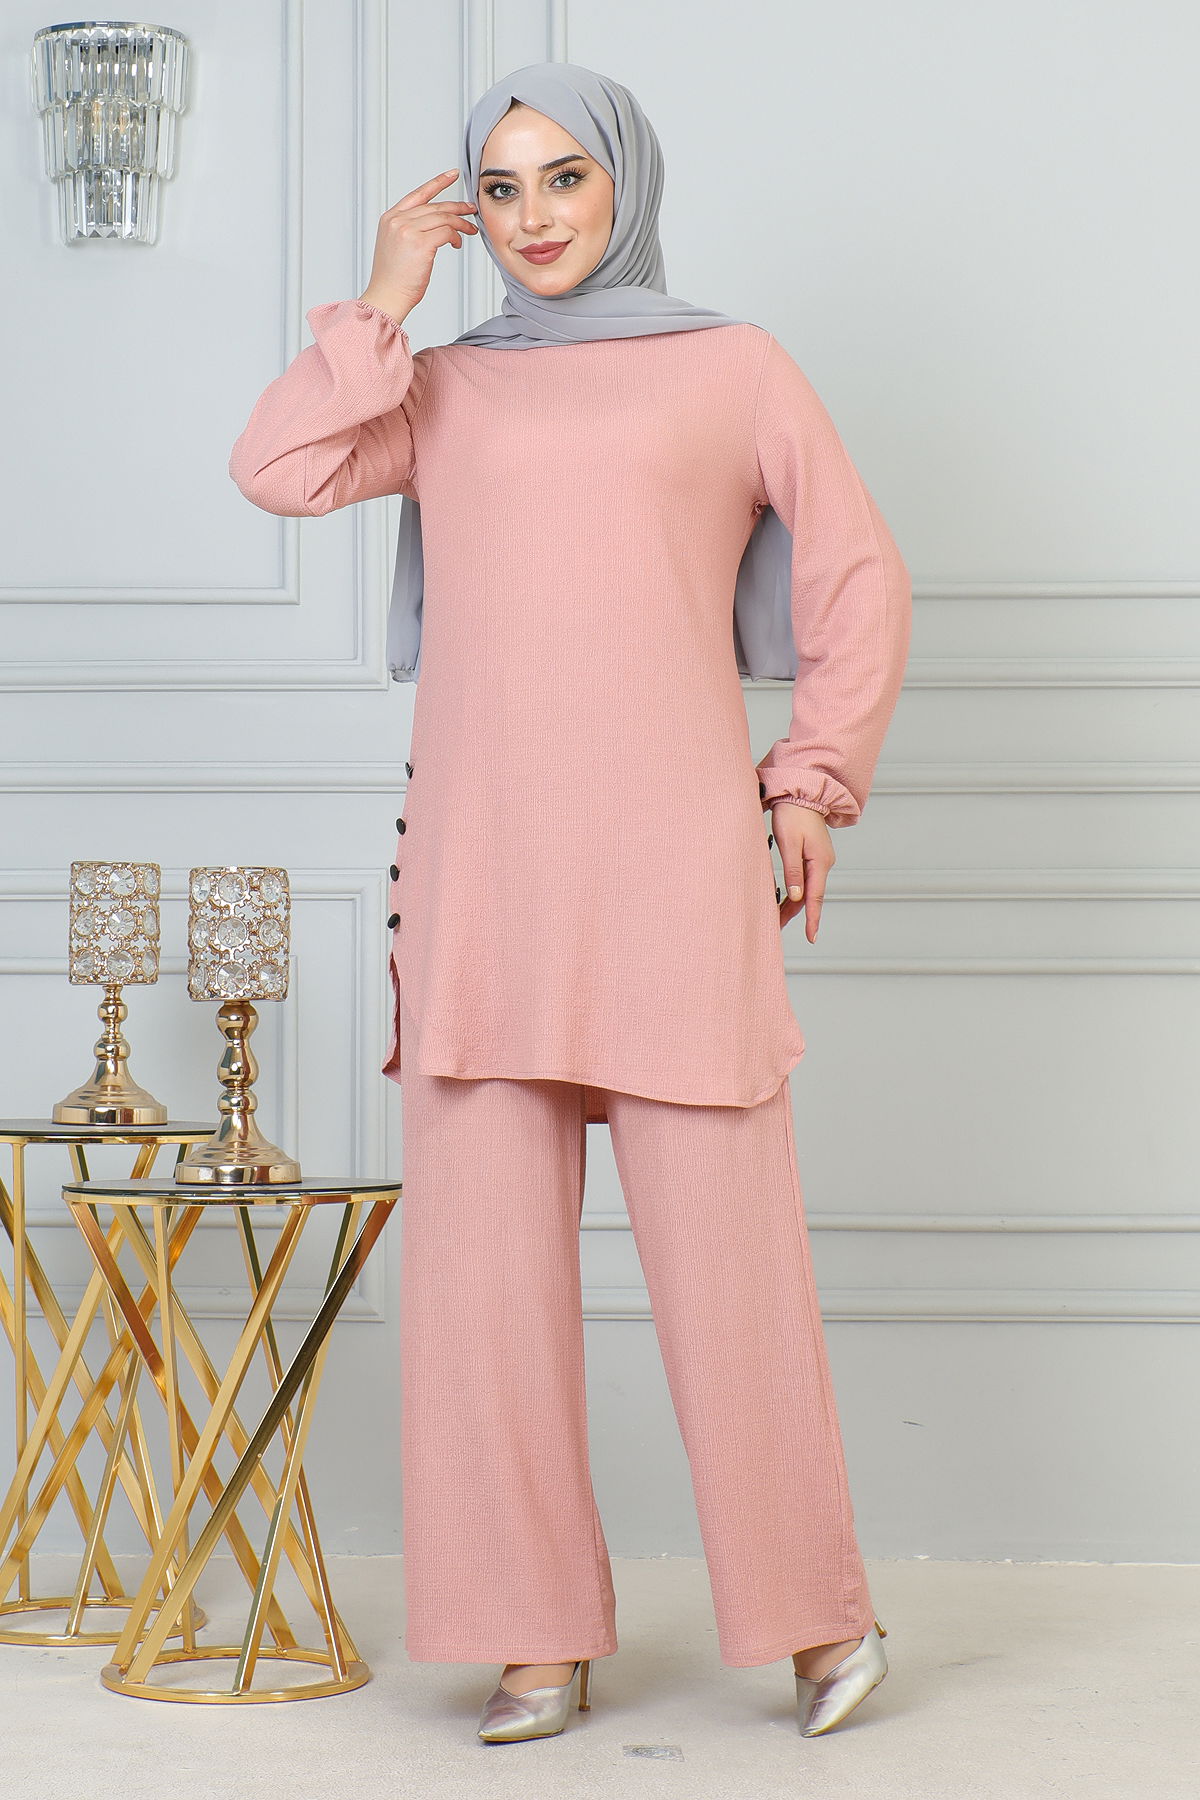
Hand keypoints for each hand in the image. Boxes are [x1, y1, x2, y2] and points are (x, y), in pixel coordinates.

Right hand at [358, 169, 479, 323]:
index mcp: (390, 218)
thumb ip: (410, 230)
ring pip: (443, 218)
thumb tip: (435, 226)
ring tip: (470, 229)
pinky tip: (457, 243)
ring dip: (460, 223)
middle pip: (435, 206)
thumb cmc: (393, 279)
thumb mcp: (396, 246)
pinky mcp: (420, 243)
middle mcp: (398, 220)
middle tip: (471, 209)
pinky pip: (446, 232)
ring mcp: (408, 230)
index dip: (437, 183)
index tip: (452, 175)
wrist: (387, 296)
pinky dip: (456, 236)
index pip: (418, 194)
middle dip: (457, 207)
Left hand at [770, 802, 833, 940]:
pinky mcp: (813, 856)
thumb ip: (792, 870)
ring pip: (806, 889)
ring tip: (776, 917)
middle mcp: (823, 863)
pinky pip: (805, 879)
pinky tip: (785, 899)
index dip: (812, 919)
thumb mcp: (789, 842)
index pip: (815, 897)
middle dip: (795, 914)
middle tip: (777, 927)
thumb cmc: (793, 814)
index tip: (811, 937)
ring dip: (793, 903)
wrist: (801, 793)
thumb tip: (795, 897)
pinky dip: (794, 890)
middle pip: (809, 896)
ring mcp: (819, 860)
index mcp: (820, 862)